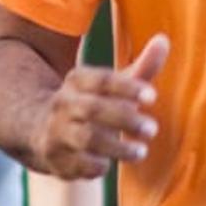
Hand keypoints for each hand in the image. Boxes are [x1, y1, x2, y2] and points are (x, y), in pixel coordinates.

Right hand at [27, 33, 166, 179]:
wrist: (41, 131)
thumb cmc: (92, 105)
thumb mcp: (113, 86)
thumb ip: (141, 68)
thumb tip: (164, 40)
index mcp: (77, 81)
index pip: (101, 80)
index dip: (127, 87)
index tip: (152, 97)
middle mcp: (63, 104)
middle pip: (93, 109)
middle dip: (126, 119)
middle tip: (153, 129)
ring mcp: (57, 133)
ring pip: (86, 139)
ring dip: (118, 147)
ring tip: (141, 152)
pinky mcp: (56, 160)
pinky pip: (80, 165)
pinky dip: (98, 166)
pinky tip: (111, 164)